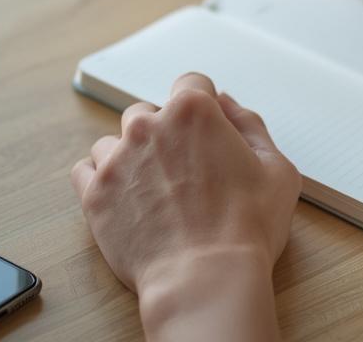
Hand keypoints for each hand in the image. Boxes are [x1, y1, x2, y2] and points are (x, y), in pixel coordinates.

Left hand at [71, 72, 300, 338]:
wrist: (205, 278)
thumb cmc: (247, 228)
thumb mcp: (276, 169)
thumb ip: (250, 124)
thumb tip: (226, 103)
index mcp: (193, 110)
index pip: (192, 83)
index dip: (204, 110)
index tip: (208, 134)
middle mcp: (147, 125)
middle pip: (149, 112)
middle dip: (164, 134)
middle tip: (184, 172)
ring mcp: (116, 159)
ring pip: (114, 142)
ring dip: (131, 158)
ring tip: (154, 192)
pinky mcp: (94, 194)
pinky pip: (85, 171)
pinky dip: (102, 180)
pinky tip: (125, 199)